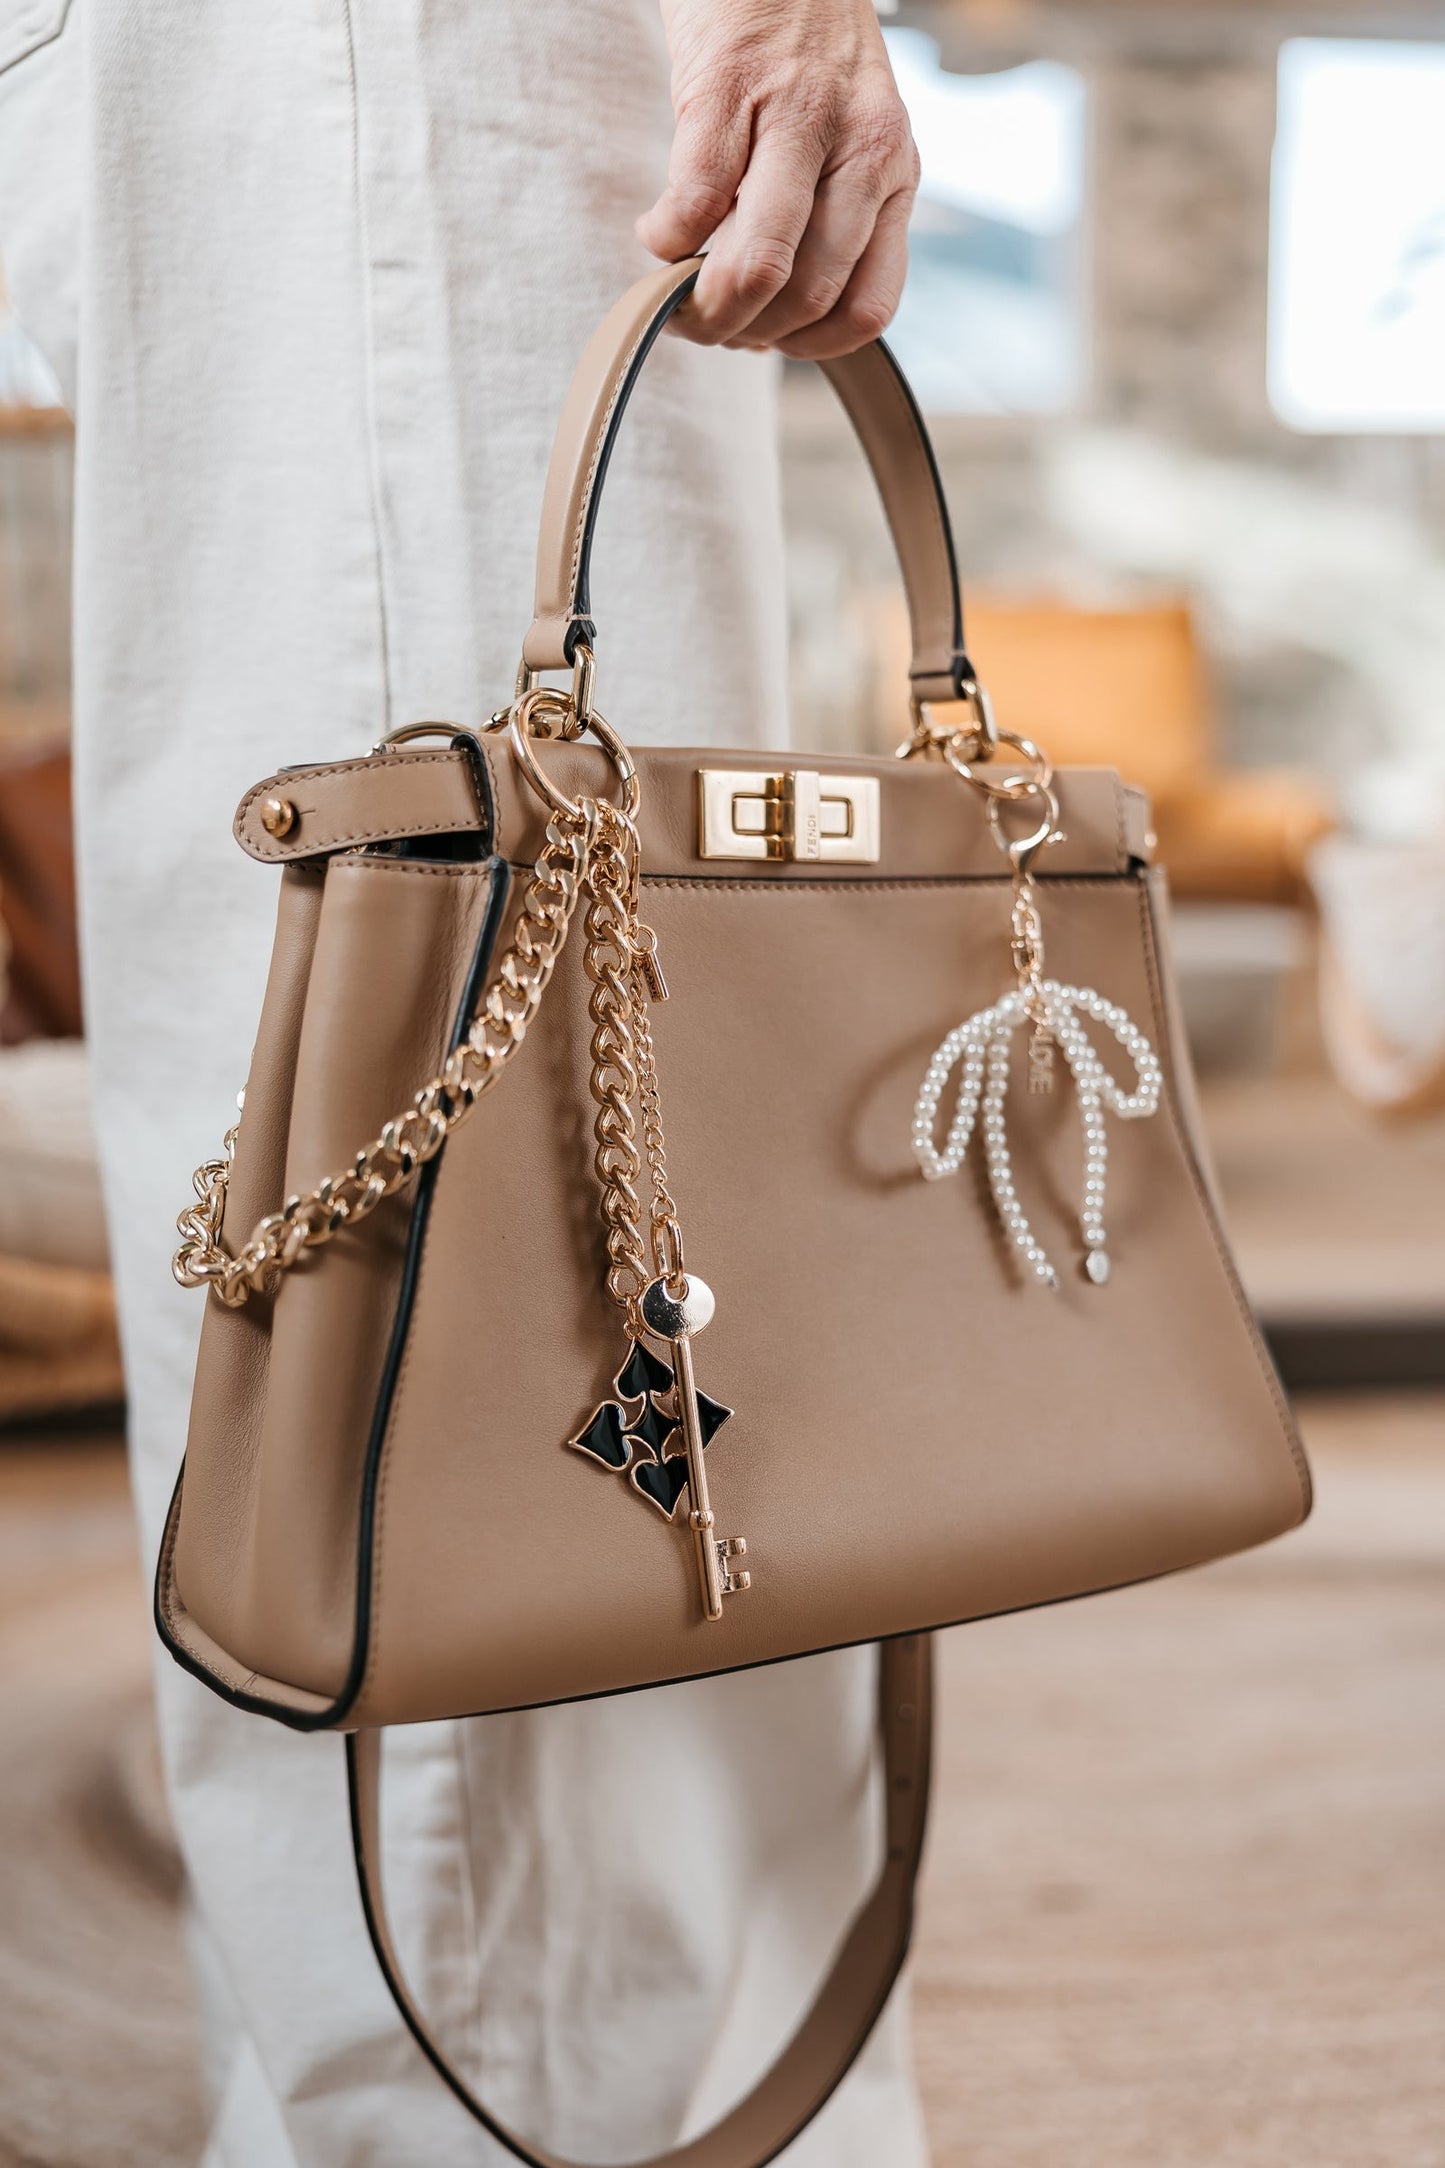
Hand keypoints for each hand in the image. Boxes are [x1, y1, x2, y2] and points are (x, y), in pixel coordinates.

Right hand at [638, 0, 918, 357]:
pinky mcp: (726, 88)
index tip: (767, 341)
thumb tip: (775, 312)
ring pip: (758, 264)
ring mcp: (794, 115)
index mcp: (892, 170)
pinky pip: (695, 203)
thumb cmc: (803, 47)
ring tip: (676, 297)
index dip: (806, 347)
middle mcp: (859, 146)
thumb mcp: (853, 133)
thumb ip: (836, 213)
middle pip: (808, 295)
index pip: (868, 307)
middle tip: (706, 325)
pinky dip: (664, 240)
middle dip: (745, 333)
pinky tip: (655, 232)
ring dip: (706, 304)